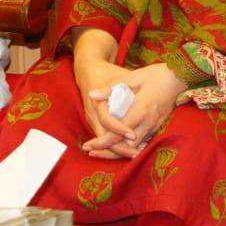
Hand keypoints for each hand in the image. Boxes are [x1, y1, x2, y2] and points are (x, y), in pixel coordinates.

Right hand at [72, 31, 130, 156]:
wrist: (89, 71)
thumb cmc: (107, 72)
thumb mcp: (117, 76)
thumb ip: (122, 87)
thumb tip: (131, 99)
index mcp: (99, 102)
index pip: (107, 121)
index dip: (120, 130)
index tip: (133, 135)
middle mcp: (93, 114)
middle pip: (104, 137)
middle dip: (119, 148)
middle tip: (136, 154)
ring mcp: (92, 119)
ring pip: (104, 139)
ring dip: (117, 149)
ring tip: (135, 154)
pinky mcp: (94, 122)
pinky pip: (104, 136)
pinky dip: (114, 145)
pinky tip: (129, 149)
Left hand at [81, 62, 187, 160]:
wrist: (179, 77)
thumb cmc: (155, 75)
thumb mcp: (132, 78)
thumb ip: (111, 89)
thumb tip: (91, 95)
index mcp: (140, 110)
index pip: (117, 133)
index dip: (101, 142)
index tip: (88, 145)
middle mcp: (148, 122)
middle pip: (125, 146)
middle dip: (107, 152)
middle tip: (91, 151)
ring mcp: (155, 125)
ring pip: (135, 147)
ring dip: (118, 150)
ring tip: (102, 150)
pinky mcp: (158, 126)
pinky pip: (143, 141)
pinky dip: (130, 146)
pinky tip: (120, 145)